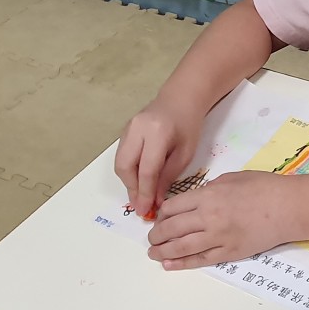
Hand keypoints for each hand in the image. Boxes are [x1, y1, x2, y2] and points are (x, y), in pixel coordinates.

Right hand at [115, 95, 203, 216]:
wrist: (180, 99)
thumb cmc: (188, 126)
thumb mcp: (185, 153)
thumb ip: (169, 176)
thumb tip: (155, 200)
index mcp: (157, 133)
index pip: (147, 169)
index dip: (145, 192)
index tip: (146, 210)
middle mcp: (137, 129)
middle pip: (125, 166)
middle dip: (132, 189)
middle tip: (140, 206)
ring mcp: (127, 128)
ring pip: (120, 162)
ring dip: (128, 182)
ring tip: (140, 197)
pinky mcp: (124, 130)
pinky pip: (122, 156)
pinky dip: (128, 171)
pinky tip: (138, 181)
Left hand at [147, 171, 292, 268]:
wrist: (288, 208)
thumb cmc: (264, 187)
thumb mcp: (232, 178)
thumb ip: (209, 188)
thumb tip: (195, 199)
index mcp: (208, 195)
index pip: (172, 207)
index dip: (161, 214)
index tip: (159, 218)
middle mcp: (208, 217)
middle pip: (171, 228)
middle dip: (156, 235)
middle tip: (152, 238)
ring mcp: (218, 237)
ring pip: (181, 247)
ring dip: (162, 251)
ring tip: (153, 253)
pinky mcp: (229, 252)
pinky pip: (200, 260)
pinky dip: (182, 263)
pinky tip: (169, 264)